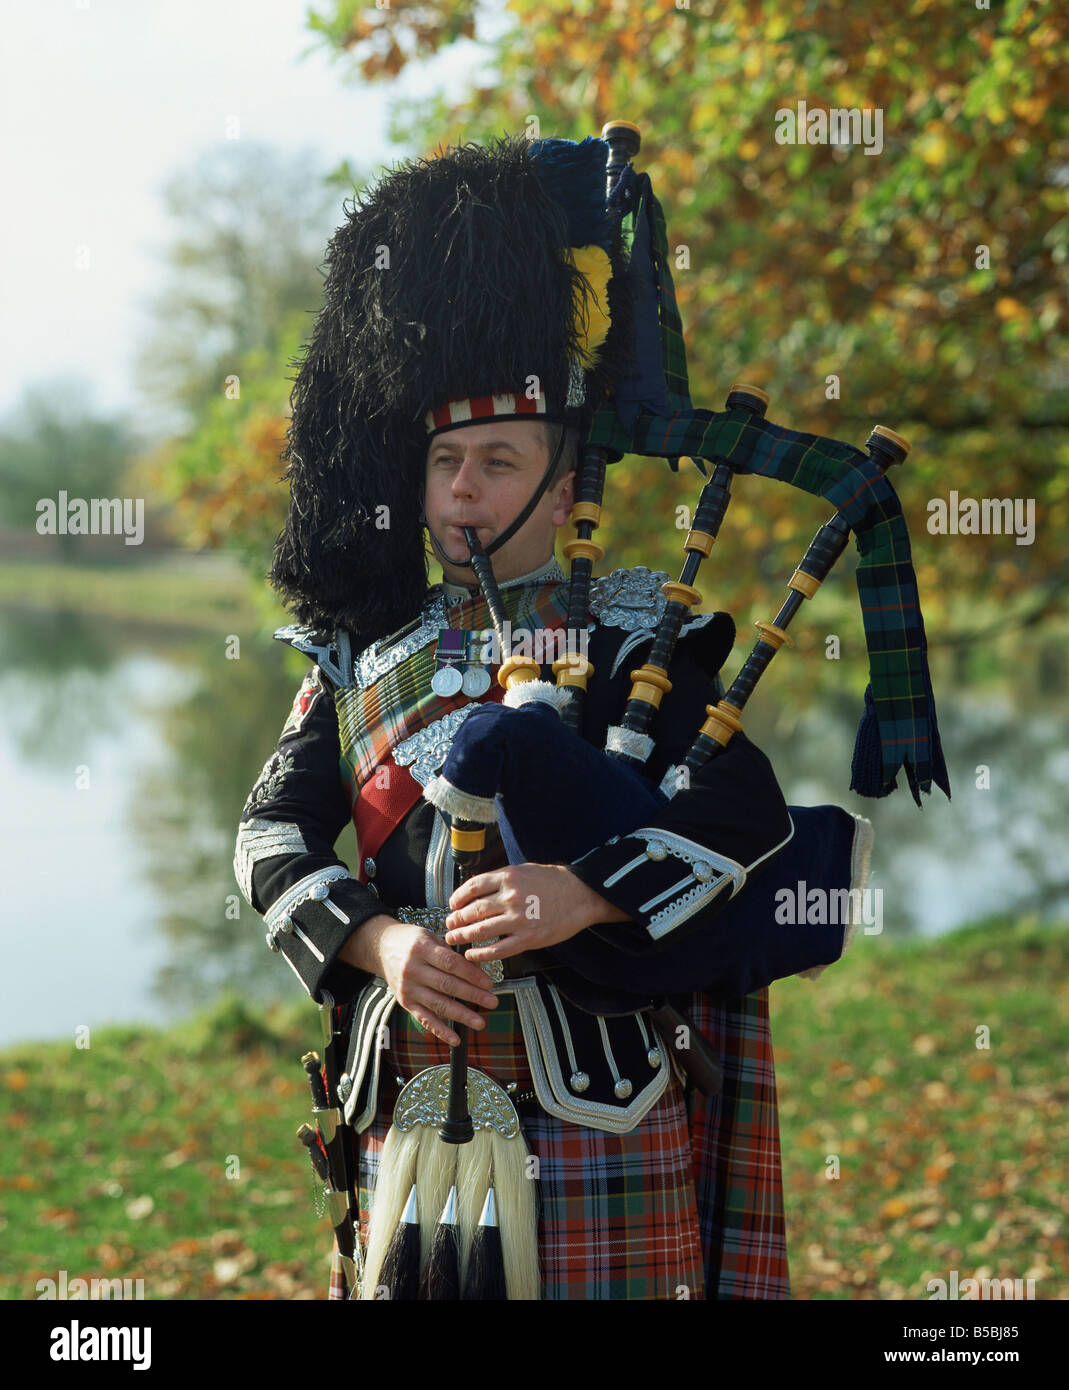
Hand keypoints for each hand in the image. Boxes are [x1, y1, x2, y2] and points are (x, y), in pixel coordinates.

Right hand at [339, 916, 497, 1047]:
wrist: (382, 948)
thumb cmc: (411, 941)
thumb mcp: (431, 937)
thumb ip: (453, 952)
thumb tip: (479, 967)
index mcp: (422, 949)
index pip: (451, 964)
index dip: (472, 974)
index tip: (488, 983)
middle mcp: (413, 969)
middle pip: (447, 985)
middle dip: (472, 995)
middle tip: (492, 1002)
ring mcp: (408, 988)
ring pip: (438, 1004)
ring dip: (462, 1015)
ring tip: (480, 1022)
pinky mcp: (405, 1002)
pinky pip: (424, 1019)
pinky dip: (440, 1031)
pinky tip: (455, 1038)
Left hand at [444, 863, 632, 961]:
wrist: (581, 895)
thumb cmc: (553, 882)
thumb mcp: (524, 870)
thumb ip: (500, 879)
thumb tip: (475, 890)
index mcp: (508, 877)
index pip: (473, 887)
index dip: (458, 898)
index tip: (452, 905)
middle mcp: (511, 897)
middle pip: (473, 910)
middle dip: (457, 919)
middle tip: (449, 925)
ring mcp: (519, 919)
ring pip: (481, 930)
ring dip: (463, 936)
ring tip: (454, 939)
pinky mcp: (529, 938)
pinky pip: (498, 949)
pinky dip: (481, 953)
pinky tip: (472, 954)